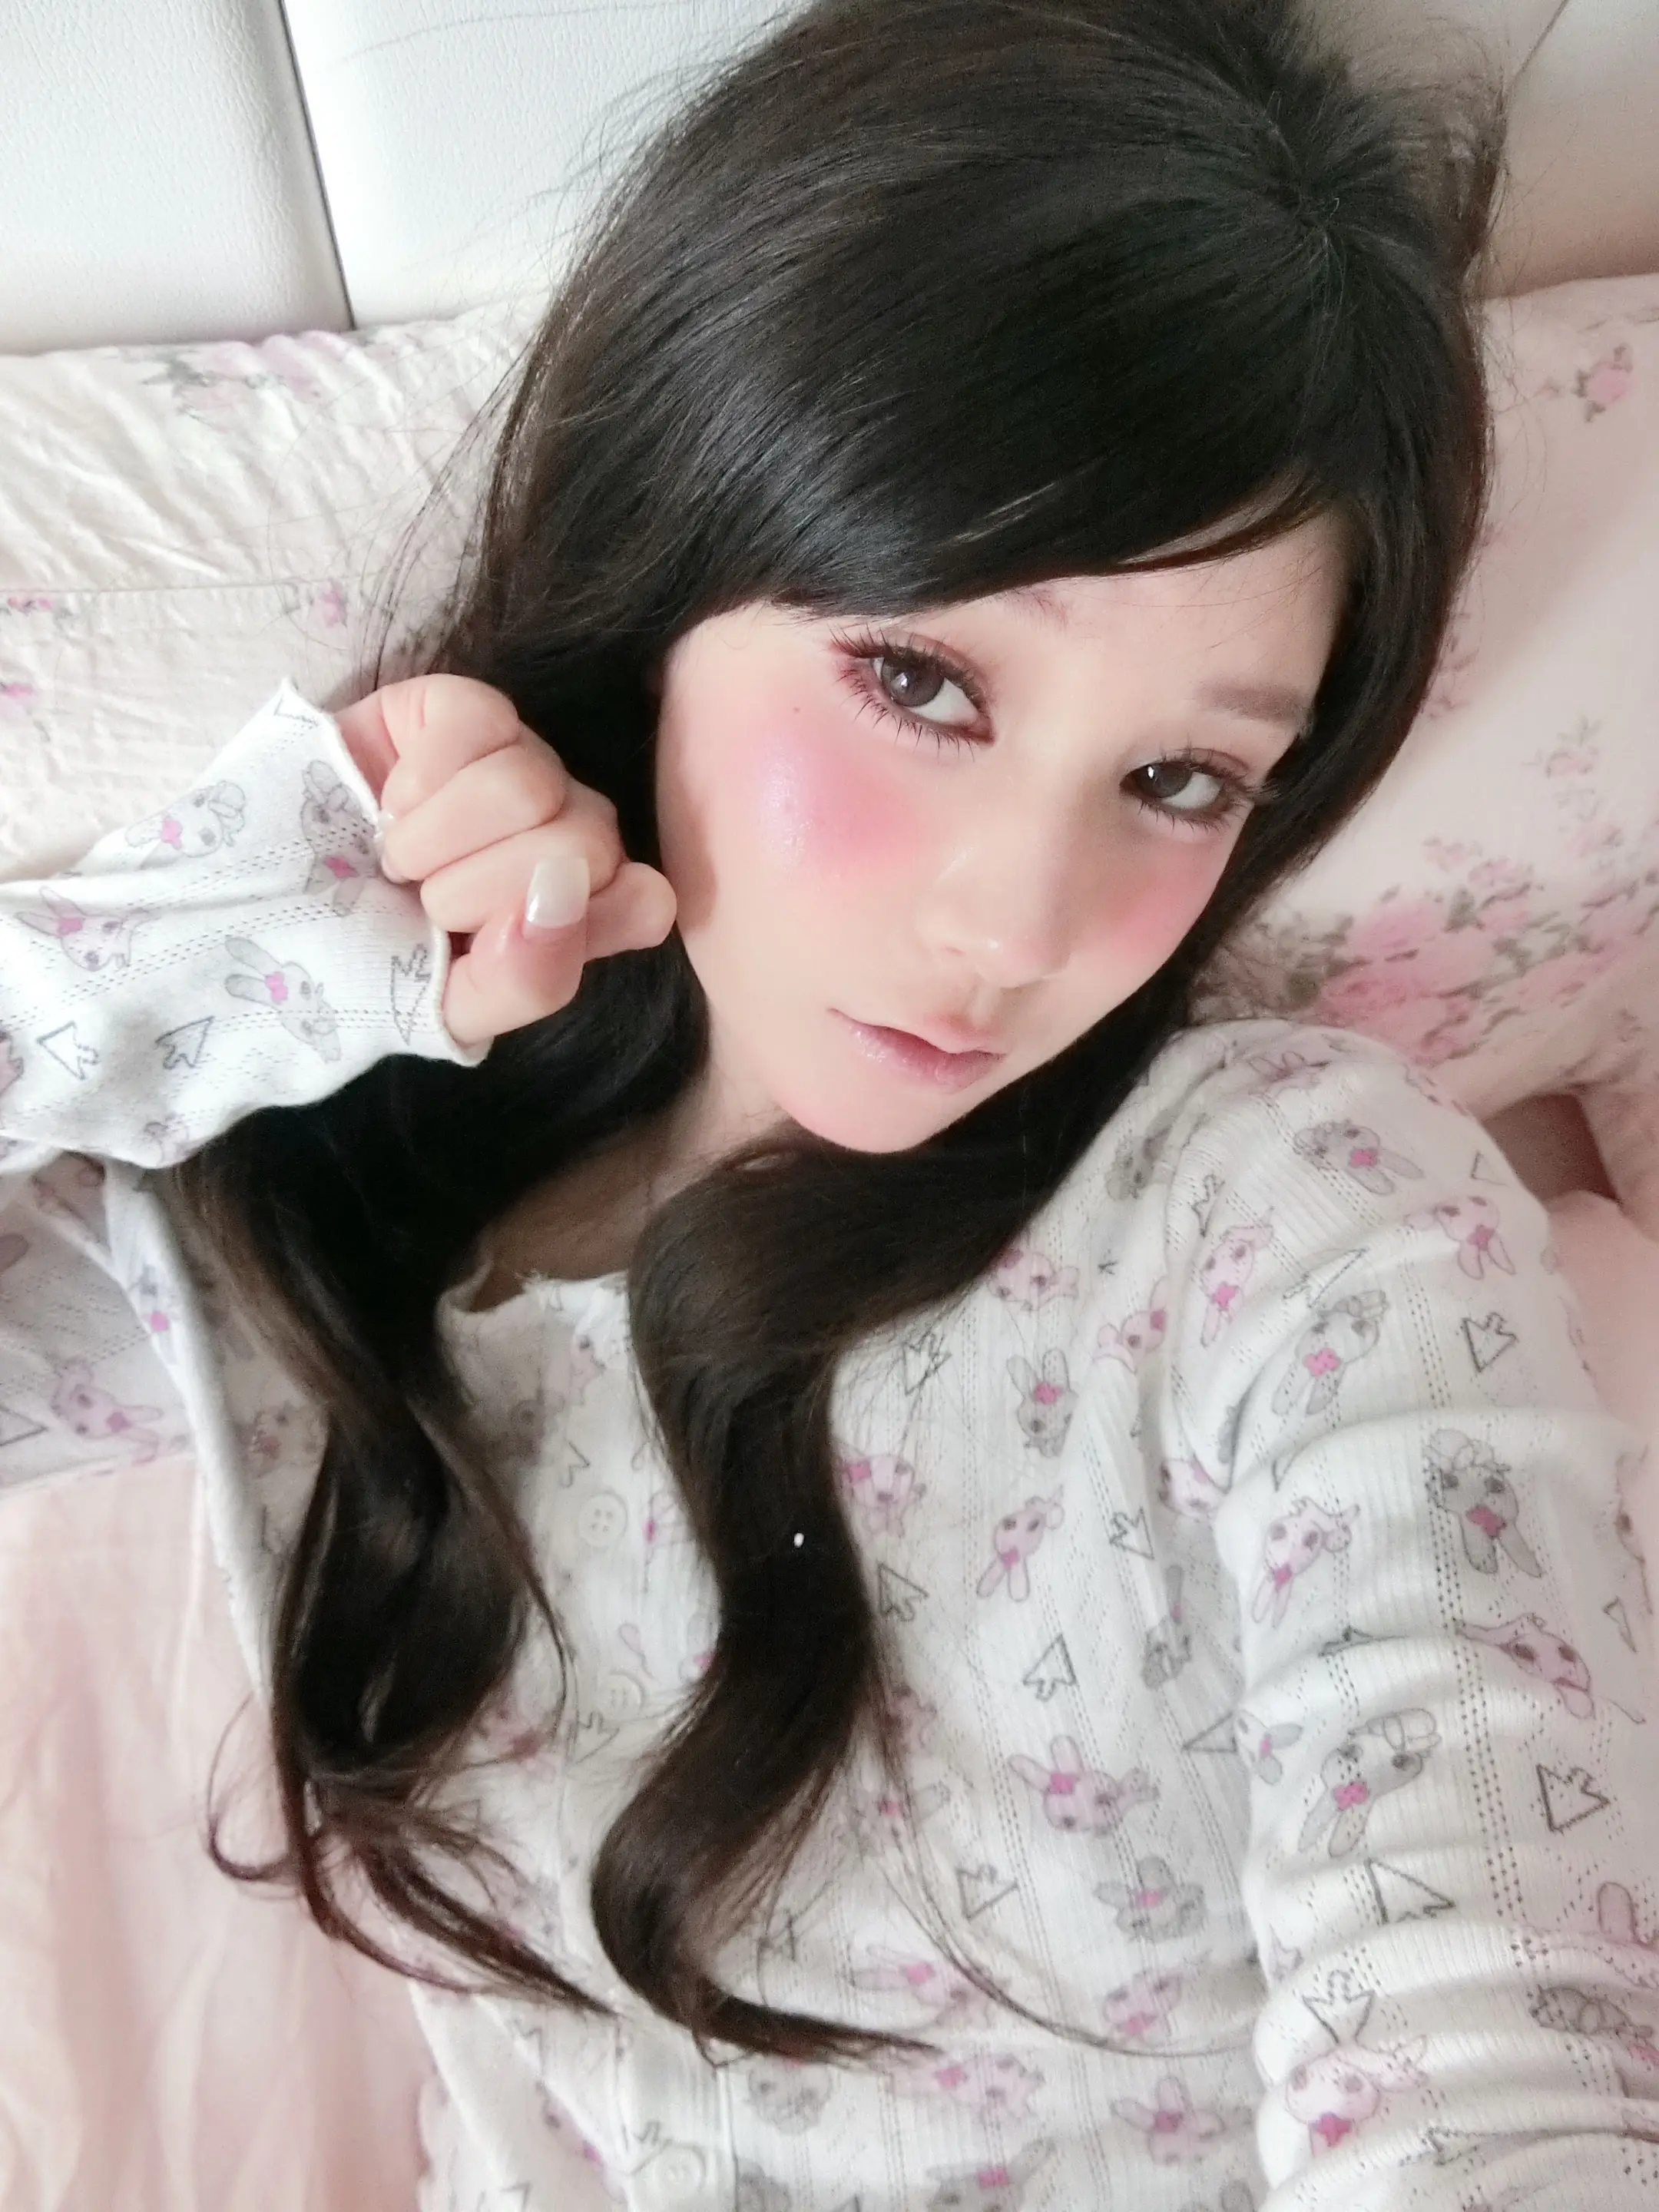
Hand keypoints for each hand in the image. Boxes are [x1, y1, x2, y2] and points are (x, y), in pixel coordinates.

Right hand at [335, 674, 676, 1049]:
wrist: (254, 912)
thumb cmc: (356, 965)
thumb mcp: (441, 1007)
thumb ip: (524, 978)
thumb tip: (563, 902)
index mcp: (580, 913)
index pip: (646, 900)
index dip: (581, 921)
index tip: (488, 941)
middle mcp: (564, 833)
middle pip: (590, 840)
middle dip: (482, 888)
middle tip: (420, 904)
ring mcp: (521, 767)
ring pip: (532, 782)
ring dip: (439, 838)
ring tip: (395, 860)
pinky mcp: (463, 712)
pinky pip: (480, 724)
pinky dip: (419, 780)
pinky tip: (387, 805)